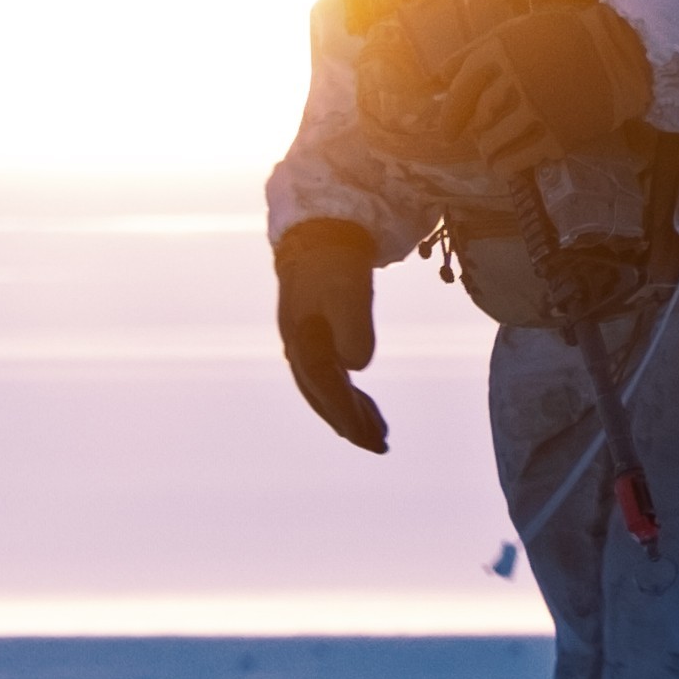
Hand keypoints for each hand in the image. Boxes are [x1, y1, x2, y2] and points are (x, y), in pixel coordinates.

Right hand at [272, 220, 388, 452]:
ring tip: (378, 433)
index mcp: (303, 340)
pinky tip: (362, 403)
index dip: (349, 416)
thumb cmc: (334, 260)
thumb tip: (356, 366)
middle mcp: (298, 347)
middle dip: (350, 424)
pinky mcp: (313, 336)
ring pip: (325, 389)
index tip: (371, 439)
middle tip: (380, 446)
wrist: (320, 232)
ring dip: (349, 412)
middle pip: (323, 396)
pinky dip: (346, 393)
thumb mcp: (348, 289)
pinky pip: (328, 375)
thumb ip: (353, 327)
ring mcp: (303, 343)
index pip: (327, 389)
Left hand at [464, 0, 651, 167]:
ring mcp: (537, 111)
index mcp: (501, 52)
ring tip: (490, 152)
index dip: (450, 114)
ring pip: (495, 142)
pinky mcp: (557, 136)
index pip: (462, 89)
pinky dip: (506, 165)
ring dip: (488, 150)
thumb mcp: (517, 30)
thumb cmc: (565, 37)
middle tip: (478, 136)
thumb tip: (440, 76)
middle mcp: (515, 82)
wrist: (619, 54)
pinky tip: (503, 166)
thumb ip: (476, 50)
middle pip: (479, 118)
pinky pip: (520, 159)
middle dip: (475, 131)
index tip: (446, 132)